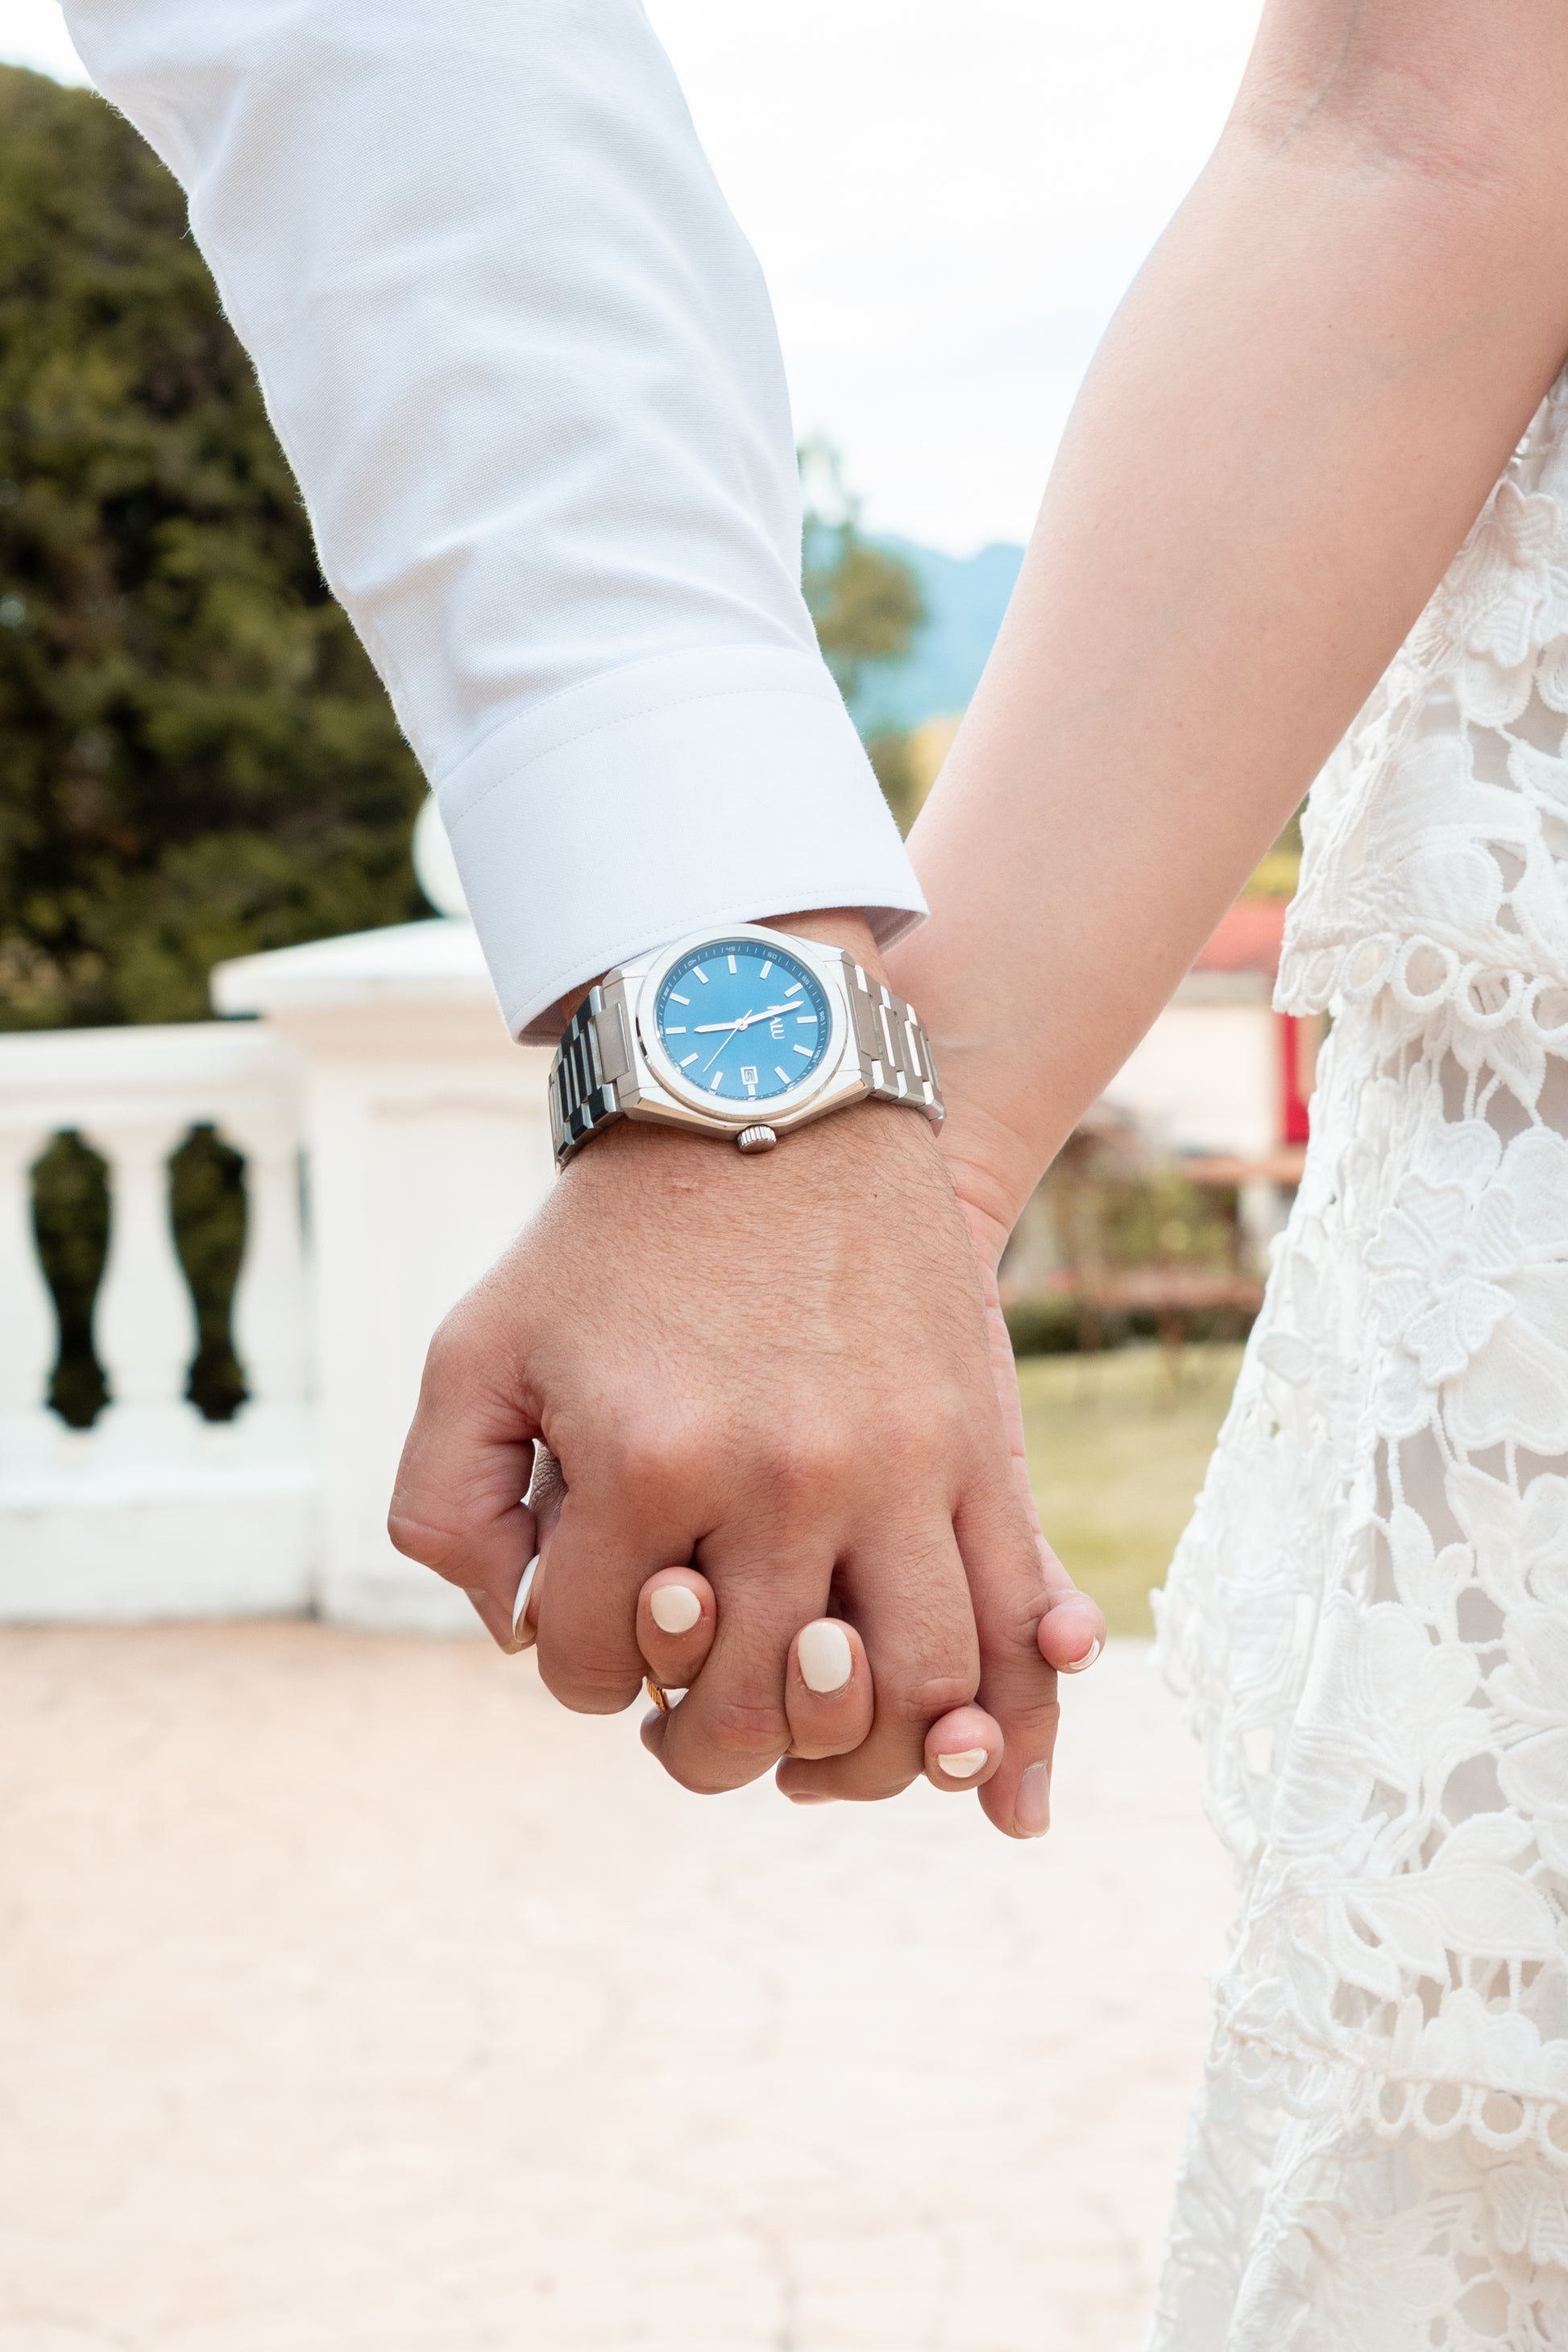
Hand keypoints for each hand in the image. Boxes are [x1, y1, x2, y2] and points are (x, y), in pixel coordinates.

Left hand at [387, 913, 1070, 1835]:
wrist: (776, 1097)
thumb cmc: (612, 1239)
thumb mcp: (478, 1350)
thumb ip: (450, 1510)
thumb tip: (523, 1642)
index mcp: (646, 1462)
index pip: (597, 1668)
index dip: (582, 1667)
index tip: (598, 1616)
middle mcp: (785, 1479)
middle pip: (759, 1713)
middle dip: (707, 1742)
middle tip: (697, 1710)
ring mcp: (900, 1464)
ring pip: (910, 1695)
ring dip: (860, 1761)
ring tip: (829, 1744)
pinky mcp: (979, 1444)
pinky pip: (1020, 1611)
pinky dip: (1024, 1721)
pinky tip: (1010, 1801)